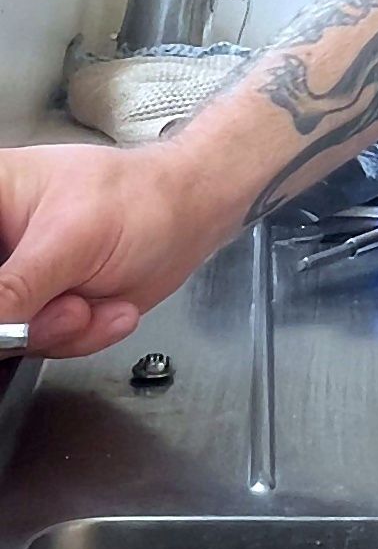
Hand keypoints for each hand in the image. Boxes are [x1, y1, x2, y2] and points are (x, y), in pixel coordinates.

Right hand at [0, 139, 236, 357]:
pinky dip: (80, 338)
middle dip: (26, 322)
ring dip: (60, 330)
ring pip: (7, 338)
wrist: (188, 219)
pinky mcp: (37, 311)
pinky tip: (104, 307)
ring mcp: (14, 281)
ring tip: (91, 298)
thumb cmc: (140, 201)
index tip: (14, 301)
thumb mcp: (70, 241)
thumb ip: (13, 289)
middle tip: (71, 303)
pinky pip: (37, 348)